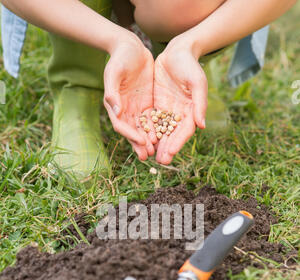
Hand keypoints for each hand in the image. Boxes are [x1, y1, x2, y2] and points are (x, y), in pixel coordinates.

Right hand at [104, 33, 156, 160]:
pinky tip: (164, 138)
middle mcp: (125, 110)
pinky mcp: (146, 103)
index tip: (141, 142)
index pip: (122, 125)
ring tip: (157, 153)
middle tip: (148, 157)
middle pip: (132, 131)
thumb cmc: (119, 58)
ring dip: (149, 141)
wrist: (130, 46)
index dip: (131, 135)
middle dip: (140, 144)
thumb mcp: (113, 72)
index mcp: (114, 105)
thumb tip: (116, 112)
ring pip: (143, 128)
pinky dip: (157, 129)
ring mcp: (136, 107)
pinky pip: (153, 119)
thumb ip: (113, 93)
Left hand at [154, 38, 207, 163]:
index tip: (171, 152)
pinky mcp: (157, 106)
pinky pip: (152, 121)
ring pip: (161, 131)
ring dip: (156, 144)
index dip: (178, 142)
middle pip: (173, 135)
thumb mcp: (197, 82)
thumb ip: (199, 103)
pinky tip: (141, 141)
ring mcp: (168, 111)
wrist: (177, 51)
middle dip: (167, 148)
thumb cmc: (190, 65)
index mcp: (191, 111)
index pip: (185, 131)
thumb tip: (201, 125)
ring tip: (150, 156)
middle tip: (160, 162)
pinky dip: (148, 131)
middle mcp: (180, 114)